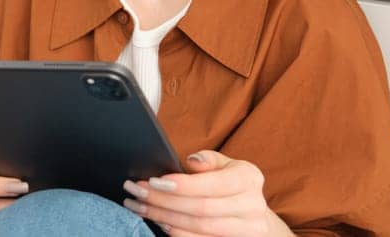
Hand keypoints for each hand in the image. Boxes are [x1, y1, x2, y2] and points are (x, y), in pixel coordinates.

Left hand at [121, 150, 292, 236]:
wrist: (253, 214)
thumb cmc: (233, 183)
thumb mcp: (226, 164)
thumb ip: (209, 160)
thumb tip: (191, 162)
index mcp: (249, 179)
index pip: (211, 185)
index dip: (181, 186)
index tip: (153, 181)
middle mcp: (252, 206)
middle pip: (201, 209)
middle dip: (163, 201)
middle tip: (136, 193)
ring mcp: (246, 230)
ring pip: (198, 228)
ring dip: (163, 218)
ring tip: (140, 206)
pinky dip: (176, 232)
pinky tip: (159, 222)